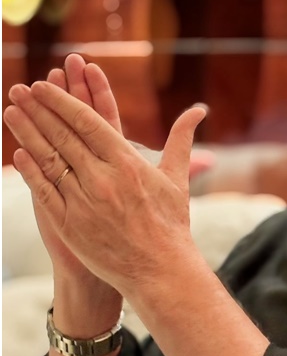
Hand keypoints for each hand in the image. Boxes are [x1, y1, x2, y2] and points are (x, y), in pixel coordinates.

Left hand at [5, 79, 205, 296]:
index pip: (89, 122)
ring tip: (11, 111)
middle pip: (64, 136)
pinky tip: (18, 153)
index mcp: (129, 163)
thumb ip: (182, 139)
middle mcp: (104, 178)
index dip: (64, 102)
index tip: (45, 85)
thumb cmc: (171, 223)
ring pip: (49, 159)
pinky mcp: (69, 223)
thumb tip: (199, 109)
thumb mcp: (177, 178)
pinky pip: (44, 191)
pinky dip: (30, 170)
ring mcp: (83, 200)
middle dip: (39, 110)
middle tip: (20, 89)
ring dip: (28, 133)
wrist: (159, 270)